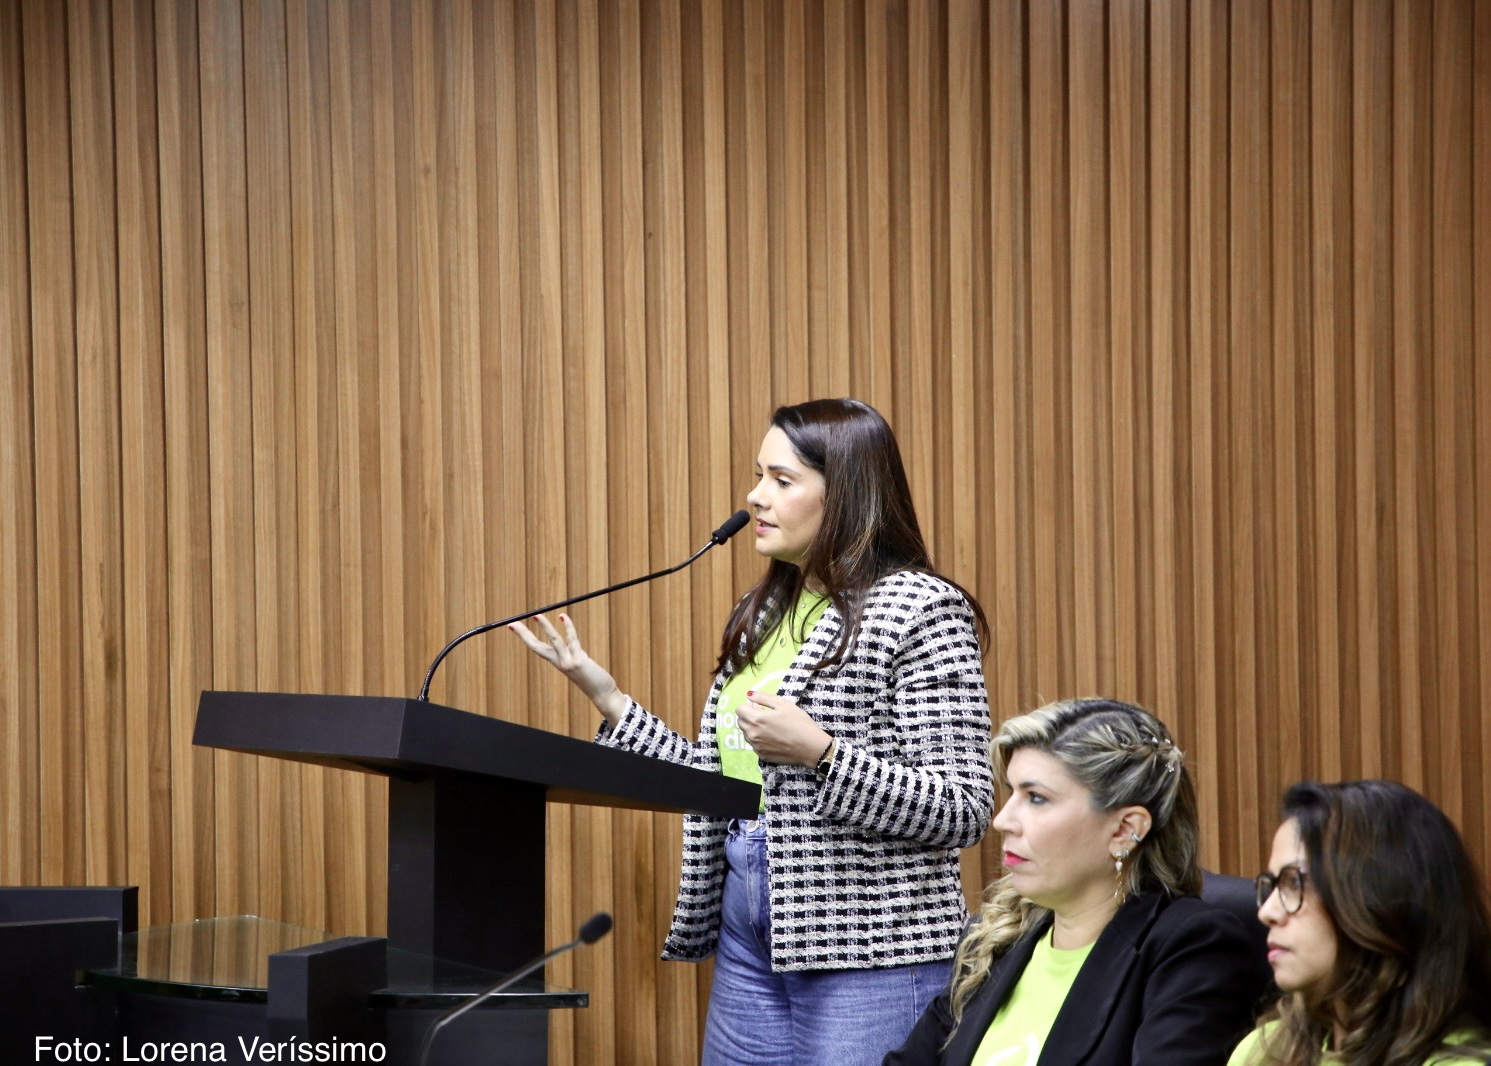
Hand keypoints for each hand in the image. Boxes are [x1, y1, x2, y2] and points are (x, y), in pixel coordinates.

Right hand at [508, 613, 627, 724]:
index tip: (513, 626)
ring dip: (545, 627)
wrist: (602, 694)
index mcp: (557, 662)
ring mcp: (567, 662)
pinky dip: (568, 627)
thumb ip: (573, 655)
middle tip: (511, 623)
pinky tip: (563, 617)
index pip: (537, 647)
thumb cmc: (592, 679)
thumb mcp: (578, 664)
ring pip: (553, 641)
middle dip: (523, 635)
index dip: (525, 637)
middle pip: (536, 646)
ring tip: (536, 616)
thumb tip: (573, 644)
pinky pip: (572, 639)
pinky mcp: (578, 660)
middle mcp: (559, 662)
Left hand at [736, 691, 831, 766]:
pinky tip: (773, 738)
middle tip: (765, 715)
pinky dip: (759, 739)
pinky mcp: (762, 756)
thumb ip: (763, 697)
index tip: (759, 707)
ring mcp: (756, 747)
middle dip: (749, 716)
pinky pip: (754, 744)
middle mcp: (752, 734)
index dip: (748, 706)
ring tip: (770, 727)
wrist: (811, 747)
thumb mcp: (783, 704)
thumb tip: (749, 695)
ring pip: (746, 734)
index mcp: (756, 719)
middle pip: (740, 722)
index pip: (739, 710)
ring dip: (752, 728)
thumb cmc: (799, 722)